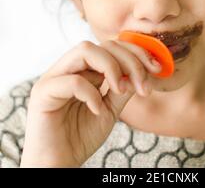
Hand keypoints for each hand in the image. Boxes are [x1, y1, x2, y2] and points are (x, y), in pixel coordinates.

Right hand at [20, 39, 161, 166]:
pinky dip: (91, 93)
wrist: (57, 164)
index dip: (136, 52)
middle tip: (143, 87)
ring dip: (111, 68)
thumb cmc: (79, 137)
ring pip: (85, 50)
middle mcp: (68, 67)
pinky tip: (97, 110)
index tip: (157, 69)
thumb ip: (123, 89)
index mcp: (83, 69)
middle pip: (102, 45)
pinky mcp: (43, 92)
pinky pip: (72, 81)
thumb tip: (142, 71)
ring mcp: (54, 77)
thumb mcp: (110, 110)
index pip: (112, 46)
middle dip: (130, 61)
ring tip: (121, 91)